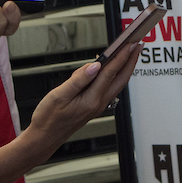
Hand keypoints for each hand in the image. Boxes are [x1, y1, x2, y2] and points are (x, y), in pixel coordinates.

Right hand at [28, 42, 142, 157]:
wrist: (44, 138)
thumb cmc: (49, 118)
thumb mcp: (59, 95)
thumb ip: (78, 79)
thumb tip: (94, 66)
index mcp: (91, 100)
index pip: (110, 73)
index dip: (121, 57)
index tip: (130, 44)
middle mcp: (98, 103)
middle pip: (121, 79)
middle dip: (130, 61)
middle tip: (137, 45)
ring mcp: (97, 105)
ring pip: (116, 84)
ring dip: (124, 68)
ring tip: (128, 53)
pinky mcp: (93, 106)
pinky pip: (108, 88)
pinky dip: (114, 75)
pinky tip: (110, 69)